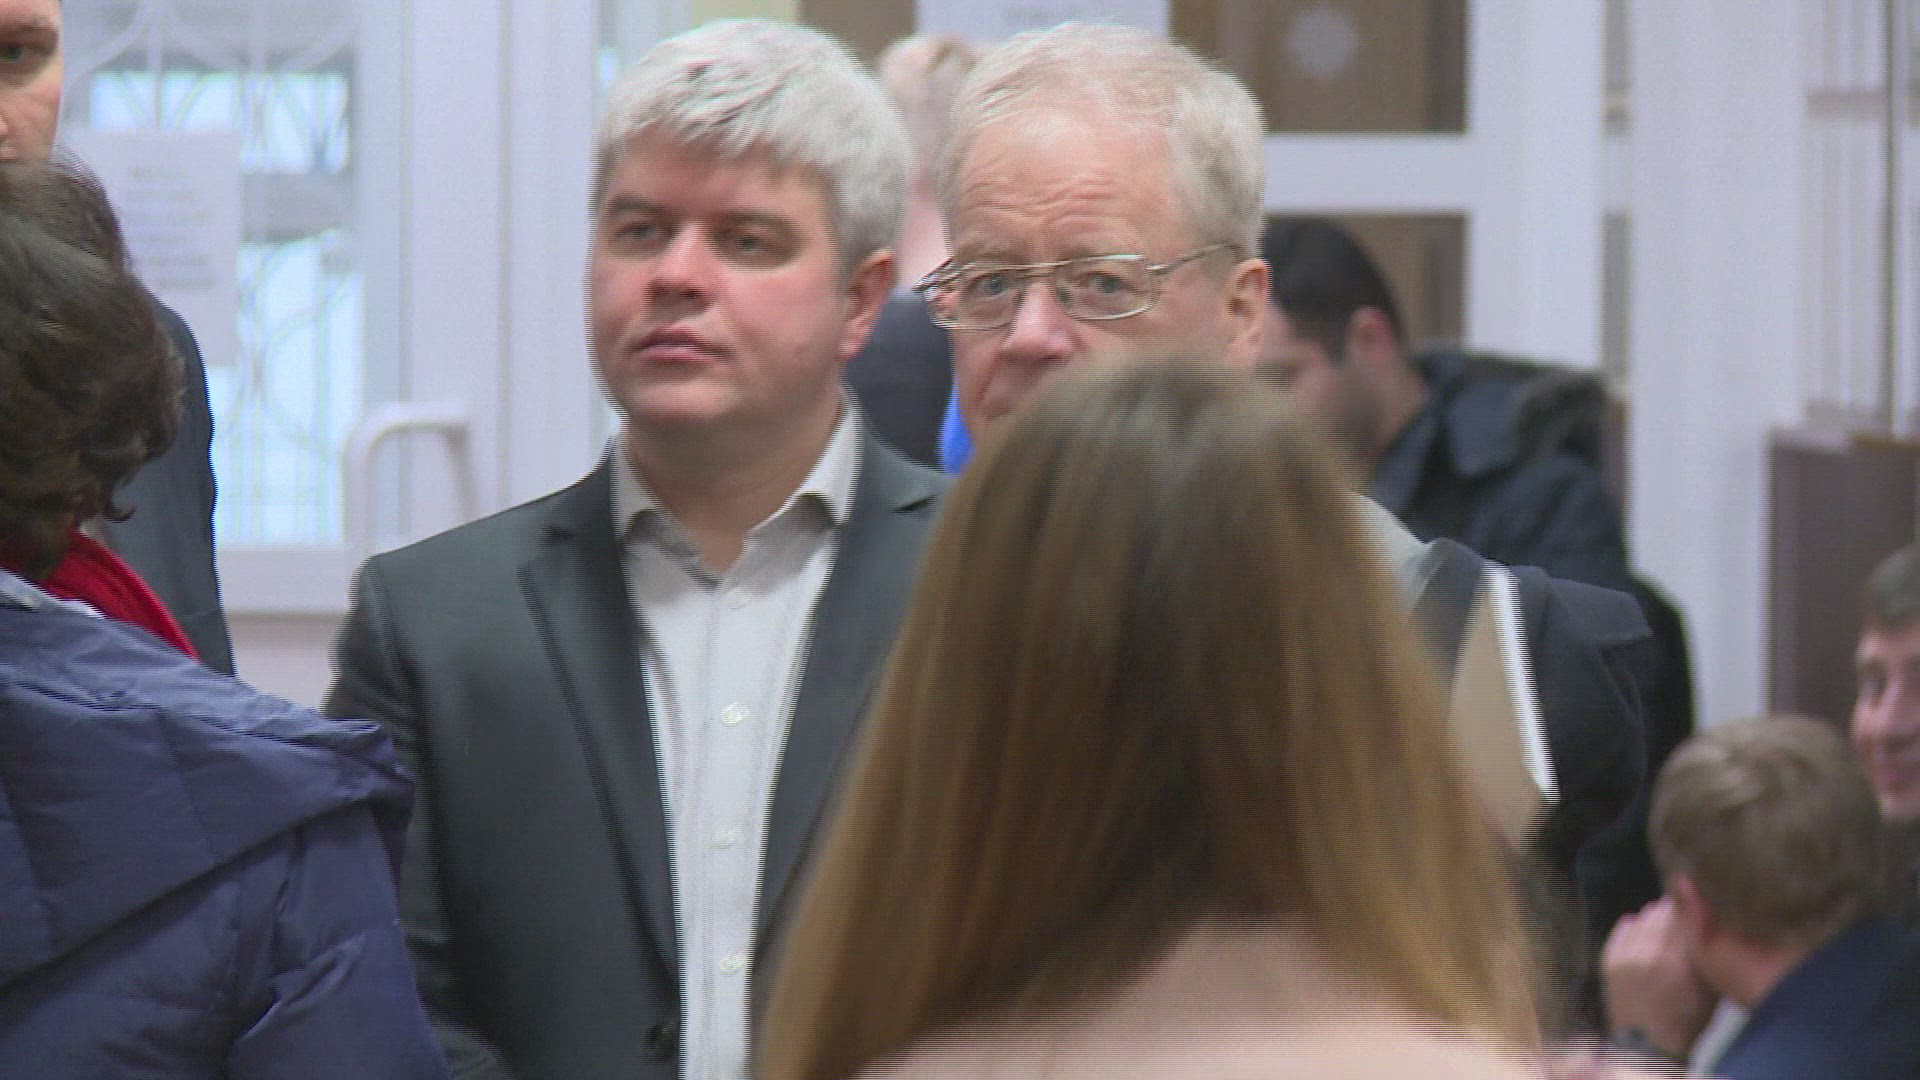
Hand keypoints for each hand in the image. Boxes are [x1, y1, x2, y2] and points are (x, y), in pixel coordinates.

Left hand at [1600, 898, 1716, 1061]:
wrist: (1646, 1047)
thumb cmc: (1686, 1023)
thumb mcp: (1709, 993)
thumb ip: (1706, 958)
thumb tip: (1706, 925)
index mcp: (1679, 964)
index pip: (1685, 921)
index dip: (1691, 909)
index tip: (1696, 901)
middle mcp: (1650, 955)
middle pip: (1662, 917)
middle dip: (1672, 910)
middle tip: (1680, 905)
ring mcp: (1626, 958)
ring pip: (1641, 921)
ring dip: (1652, 916)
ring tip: (1660, 913)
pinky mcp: (1609, 963)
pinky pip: (1620, 933)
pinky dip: (1630, 926)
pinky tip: (1635, 921)